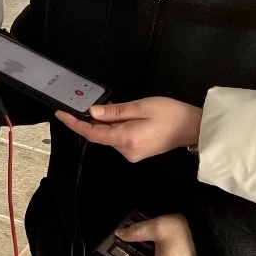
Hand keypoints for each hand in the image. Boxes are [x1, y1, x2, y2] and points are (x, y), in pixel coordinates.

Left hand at [55, 97, 201, 161]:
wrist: (194, 128)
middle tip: (93, 102)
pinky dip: (115, 127)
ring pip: (109, 136)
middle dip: (93, 119)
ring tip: (120, 107)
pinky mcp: (137, 152)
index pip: (93, 133)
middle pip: (100, 135)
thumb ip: (115, 111)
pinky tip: (125, 116)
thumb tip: (92, 112)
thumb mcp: (142, 106)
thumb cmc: (171, 114)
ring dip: (107, 122)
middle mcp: (127, 151)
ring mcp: (132, 153)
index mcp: (126, 139)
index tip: (61, 114)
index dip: (75, 124)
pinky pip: (119, 139)